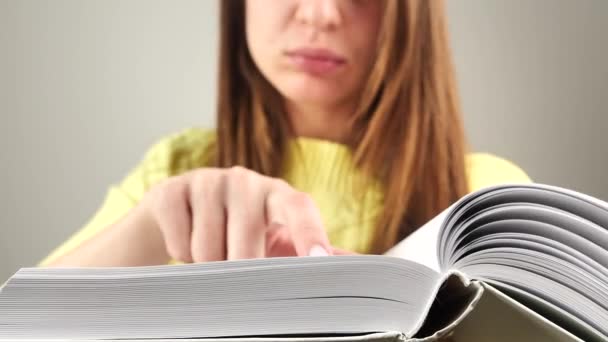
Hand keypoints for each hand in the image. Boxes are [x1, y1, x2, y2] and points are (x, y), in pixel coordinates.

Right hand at [141, 166, 334, 262]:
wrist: (179, 214)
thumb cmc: (237, 230)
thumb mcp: (274, 237)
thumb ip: (311, 248)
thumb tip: (358, 265)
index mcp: (277, 193)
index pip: (299, 208)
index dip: (310, 233)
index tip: (319, 261)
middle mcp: (245, 180)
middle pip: (246, 247)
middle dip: (239, 270)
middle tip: (235, 265)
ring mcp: (207, 181)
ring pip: (208, 251)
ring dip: (208, 266)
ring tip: (211, 251)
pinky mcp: (172, 190)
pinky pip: (179, 245)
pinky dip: (181, 257)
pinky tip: (186, 241)